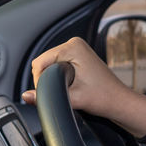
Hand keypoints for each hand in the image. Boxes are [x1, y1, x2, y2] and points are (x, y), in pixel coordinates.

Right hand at [22, 37, 145, 145]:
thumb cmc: (103, 98)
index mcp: (73, 47)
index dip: (40, 81)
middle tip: (64, 92)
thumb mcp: (72, 98)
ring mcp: (76, 49)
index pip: (39, 62)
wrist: (119, 102)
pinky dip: (58, 77)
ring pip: (49, 66)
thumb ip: (46, 97)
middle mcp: (74, 43)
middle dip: (47, 80)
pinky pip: (57, 66)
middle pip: (43, 63)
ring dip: (53, 79)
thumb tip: (26, 96)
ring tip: (70, 89)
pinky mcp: (77, 57)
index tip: (53, 92)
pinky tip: (70, 86)